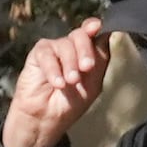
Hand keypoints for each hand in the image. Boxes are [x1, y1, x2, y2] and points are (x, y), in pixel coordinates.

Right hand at [1, 16, 113, 146]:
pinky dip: (53, 69)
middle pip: (80, 35)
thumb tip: (108, 34)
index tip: (96, 27)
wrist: (46, 119)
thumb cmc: (70, 103)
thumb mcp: (93, 83)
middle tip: (87, 67)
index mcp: (86, 52)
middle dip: (85, 50)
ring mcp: (54, 49)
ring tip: (71, 82)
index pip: (93, 34)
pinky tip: (58, 83)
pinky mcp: (38, 55)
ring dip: (70, 64)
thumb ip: (100, 59)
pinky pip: (47, 54)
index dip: (94, 27)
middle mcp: (71, 47)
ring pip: (65, 44)